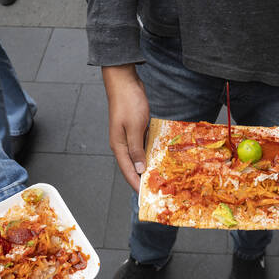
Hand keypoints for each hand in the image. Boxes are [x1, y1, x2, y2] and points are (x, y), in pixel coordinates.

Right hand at [103, 65, 149, 190]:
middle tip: (155, 190)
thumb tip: (139, 169)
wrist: (124, 81)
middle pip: (132, 166)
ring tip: (159, 177)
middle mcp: (122, 144)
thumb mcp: (134, 127)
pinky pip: (143, 146)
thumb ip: (136, 149)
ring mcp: (128, 137)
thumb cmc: (128, 102)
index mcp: (118, 146)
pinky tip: (159, 158)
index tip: (145, 196)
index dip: (136, 184)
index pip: (127, 170)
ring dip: (147, 166)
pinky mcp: (135, 129)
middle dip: (142, 178)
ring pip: (138, 157)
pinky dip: (150, 153)